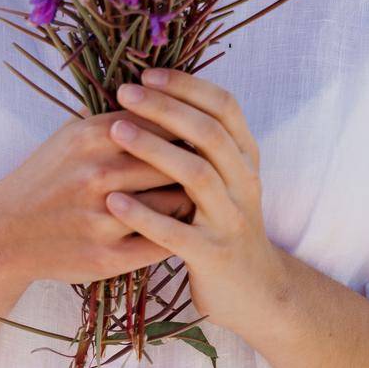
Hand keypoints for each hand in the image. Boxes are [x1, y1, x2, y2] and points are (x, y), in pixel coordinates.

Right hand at [0, 108, 195, 287]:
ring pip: (175, 202)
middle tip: (208, 168)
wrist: (6, 231)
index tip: (197, 135)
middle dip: (193, 164)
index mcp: (92, 136)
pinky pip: (162, 242)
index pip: (162, 122)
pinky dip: (176, 234)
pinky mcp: (107, 256)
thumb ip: (114, 115)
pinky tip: (179, 228)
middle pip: (175, 161)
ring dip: (190, 200)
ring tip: (197, 198)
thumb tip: (163, 92)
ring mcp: (103, 217)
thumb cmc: (47, 177)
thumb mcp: (70, 135)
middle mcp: (98, 173)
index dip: (184, 129)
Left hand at [106, 68, 286, 333]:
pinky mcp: (213, 256)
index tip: (146, 73)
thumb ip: (198, 142)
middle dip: (165, 107)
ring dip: (154, 148)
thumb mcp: (221, 178)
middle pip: (209, 133)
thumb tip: (152, 92)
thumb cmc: (220, 223)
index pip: (224, 106)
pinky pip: (177, 232)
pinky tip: (114, 201)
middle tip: (125, 92)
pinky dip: (145, 214)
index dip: (186, 85)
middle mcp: (245, 183)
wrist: (254, 294)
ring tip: (115, 131)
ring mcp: (231, 220)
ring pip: (197, 174)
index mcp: (246, 157)